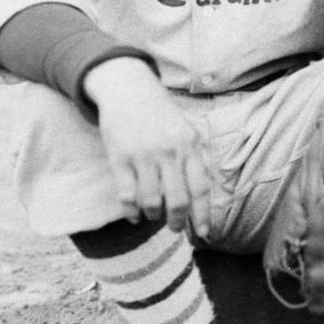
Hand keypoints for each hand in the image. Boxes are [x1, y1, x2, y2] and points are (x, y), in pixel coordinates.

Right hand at [82, 58, 211, 236]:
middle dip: (176, 221)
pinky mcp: (120, 157)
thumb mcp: (185, 130)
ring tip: (152, 215)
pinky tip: (134, 214)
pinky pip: (127, 196)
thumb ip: (195, 158)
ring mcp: (144, 154)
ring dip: (153, 215)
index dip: (202, 214)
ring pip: (151, 201)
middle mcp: (169, 151)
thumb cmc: (160, 115)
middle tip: (173, 228)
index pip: (200, 187)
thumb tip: (202, 196)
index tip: (203, 234)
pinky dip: (131, 212)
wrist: (128, 89)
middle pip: (177, 200)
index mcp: (189, 144)